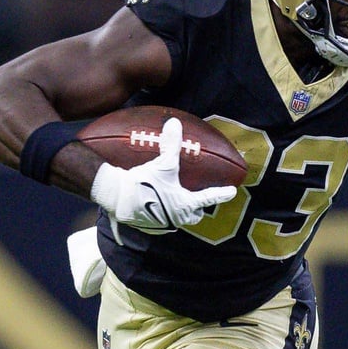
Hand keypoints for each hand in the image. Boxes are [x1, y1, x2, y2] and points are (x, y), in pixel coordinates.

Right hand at [89, 117, 237, 235]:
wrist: (115, 197)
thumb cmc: (144, 182)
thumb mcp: (162, 164)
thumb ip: (171, 144)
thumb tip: (175, 123)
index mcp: (184, 205)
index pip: (209, 198)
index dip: (221, 194)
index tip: (232, 191)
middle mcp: (175, 217)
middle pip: (193, 216)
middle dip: (197, 210)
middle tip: (199, 202)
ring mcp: (161, 224)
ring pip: (176, 220)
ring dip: (178, 212)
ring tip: (176, 203)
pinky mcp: (145, 225)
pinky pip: (157, 220)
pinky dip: (159, 213)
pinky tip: (153, 205)